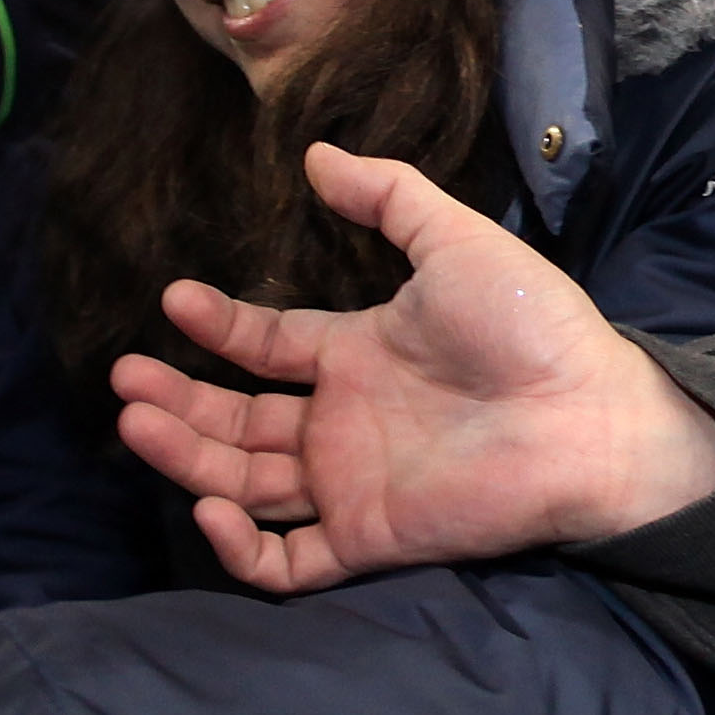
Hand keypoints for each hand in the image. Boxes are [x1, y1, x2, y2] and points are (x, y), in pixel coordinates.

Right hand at [104, 143, 714, 590]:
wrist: (590, 416)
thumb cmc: (532, 326)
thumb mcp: (453, 240)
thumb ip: (387, 195)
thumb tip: (314, 153)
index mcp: (361, 355)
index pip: (268, 347)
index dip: (218, 328)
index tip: (172, 301)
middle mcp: (346, 422)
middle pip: (238, 421)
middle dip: (179, 399)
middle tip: (124, 378)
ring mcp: (353, 484)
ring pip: (245, 484)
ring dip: (186, 456)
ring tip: (136, 419)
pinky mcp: (370, 538)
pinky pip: (288, 562)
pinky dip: (241, 547)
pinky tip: (209, 506)